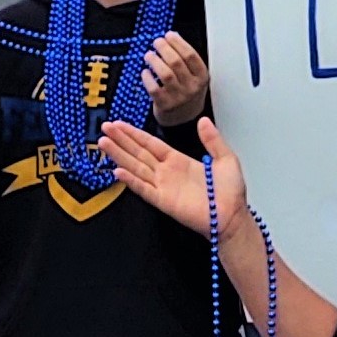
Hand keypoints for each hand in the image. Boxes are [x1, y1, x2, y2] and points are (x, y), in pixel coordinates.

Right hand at [98, 114, 245, 235]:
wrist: (233, 216)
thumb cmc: (230, 192)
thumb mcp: (225, 158)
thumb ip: (212, 139)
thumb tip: (203, 120)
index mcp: (178, 160)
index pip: (150, 144)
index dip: (134, 134)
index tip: (119, 124)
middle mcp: (166, 172)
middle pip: (138, 153)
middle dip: (121, 140)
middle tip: (104, 128)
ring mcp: (163, 186)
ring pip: (136, 167)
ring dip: (119, 156)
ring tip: (103, 143)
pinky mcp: (164, 201)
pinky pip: (144, 189)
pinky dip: (131, 181)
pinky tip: (118, 171)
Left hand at [144, 32, 210, 128]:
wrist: (185, 120)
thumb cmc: (188, 92)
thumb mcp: (195, 76)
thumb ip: (186, 59)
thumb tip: (172, 37)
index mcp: (201, 77)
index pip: (190, 55)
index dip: (178, 42)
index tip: (169, 35)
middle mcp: (192, 87)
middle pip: (176, 62)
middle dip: (164, 48)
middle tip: (156, 42)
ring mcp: (179, 97)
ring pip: (165, 73)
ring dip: (154, 60)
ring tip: (149, 55)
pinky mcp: (165, 105)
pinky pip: (153, 88)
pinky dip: (147, 78)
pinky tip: (145, 72)